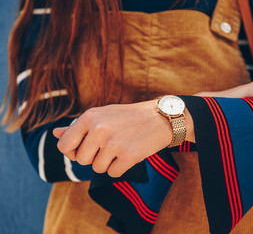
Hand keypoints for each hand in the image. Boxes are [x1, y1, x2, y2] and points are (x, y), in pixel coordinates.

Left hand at [53, 100, 193, 177]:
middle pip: (81, 160)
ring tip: (121, 147)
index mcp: (89, 117)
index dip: (73, 151)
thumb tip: (55, 134)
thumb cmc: (128, 117)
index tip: (85, 148)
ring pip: (97, 168)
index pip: (64, 146)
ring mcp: (114, 143)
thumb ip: (77, 126)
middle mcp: (99, 129)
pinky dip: (121, 168)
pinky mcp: (129, 156)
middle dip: (93, 157)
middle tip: (109, 145)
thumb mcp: (102, 115)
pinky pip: (113, 174)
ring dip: (108, 162)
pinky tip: (130, 154)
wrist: (160, 118)